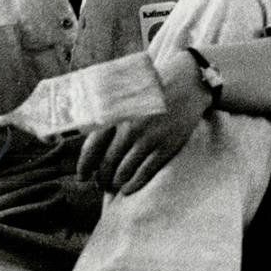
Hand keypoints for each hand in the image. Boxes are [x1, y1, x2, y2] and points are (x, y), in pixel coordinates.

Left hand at [76, 51, 210, 194]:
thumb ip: (106, 111)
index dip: (84, 166)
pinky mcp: (167, 146)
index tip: (82, 176)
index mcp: (116, 113)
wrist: (188, 82)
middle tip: (100, 183)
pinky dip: (134, 184)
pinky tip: (128, 189)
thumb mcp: (125, 92)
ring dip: (116, 182)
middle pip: (108, 163)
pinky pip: (145, 172)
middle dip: (102, 177)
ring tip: (114, 185)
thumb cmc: (153, 87)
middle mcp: (130, 127)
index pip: (92, 147)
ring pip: (124, 171)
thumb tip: (86, 135)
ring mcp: (149, 138)